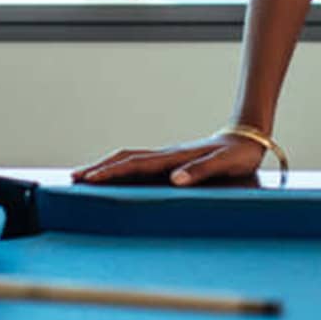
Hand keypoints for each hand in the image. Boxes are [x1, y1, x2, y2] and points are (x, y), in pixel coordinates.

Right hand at [75, 129, 271, 188]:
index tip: (89, 179)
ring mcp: (166, 158)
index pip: (134, 164)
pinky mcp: (170, 162)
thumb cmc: (238, 154)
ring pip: (129, 160)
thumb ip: (200, 171)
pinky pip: (139, 166)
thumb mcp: (224, 164)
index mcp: (173, 157)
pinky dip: (120, 170)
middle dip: (98, 168)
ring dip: (106, 167)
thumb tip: (174, 180)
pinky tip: (115, 178)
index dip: (110, 172)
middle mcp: (165, 156)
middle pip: (123, 159)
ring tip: (84, 178)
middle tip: (73, 179)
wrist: (247, 138)